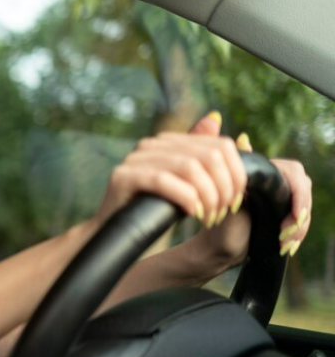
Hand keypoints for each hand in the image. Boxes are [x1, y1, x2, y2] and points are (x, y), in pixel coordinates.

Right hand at [95, 112, 245, 230]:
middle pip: (210, 156)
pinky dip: (185, 198)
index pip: (220, 146)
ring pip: (190, 167)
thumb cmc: (155, 214)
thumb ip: (204, 155)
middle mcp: (152, 145)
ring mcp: (135, 158)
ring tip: (208, 218)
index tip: (235, 202)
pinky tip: (192, 213)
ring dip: (208, 196)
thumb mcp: (189, 186)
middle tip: (221, 214)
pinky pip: (163, 180)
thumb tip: (215, 117)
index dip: (237, 175)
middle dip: (223, 189)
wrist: (119, 239)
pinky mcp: (123, 176)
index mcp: (170, 142)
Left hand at [185, 120, 311, 270]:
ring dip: (299, 228)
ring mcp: (283, 201)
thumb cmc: (216, 217)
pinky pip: (301, 223)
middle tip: (286, 232)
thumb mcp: (223, 194)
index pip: (293, 172)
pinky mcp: (284, 218)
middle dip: (300, 213)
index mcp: (265, 173)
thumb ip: (235, 171)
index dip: (298, 194)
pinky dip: (297, 235)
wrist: (216, 245)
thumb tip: (243, 138)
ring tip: (284, 244)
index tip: (294, 215)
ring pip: (304, 209)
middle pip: (303, 189)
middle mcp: (277, 183)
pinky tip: (287, 246)